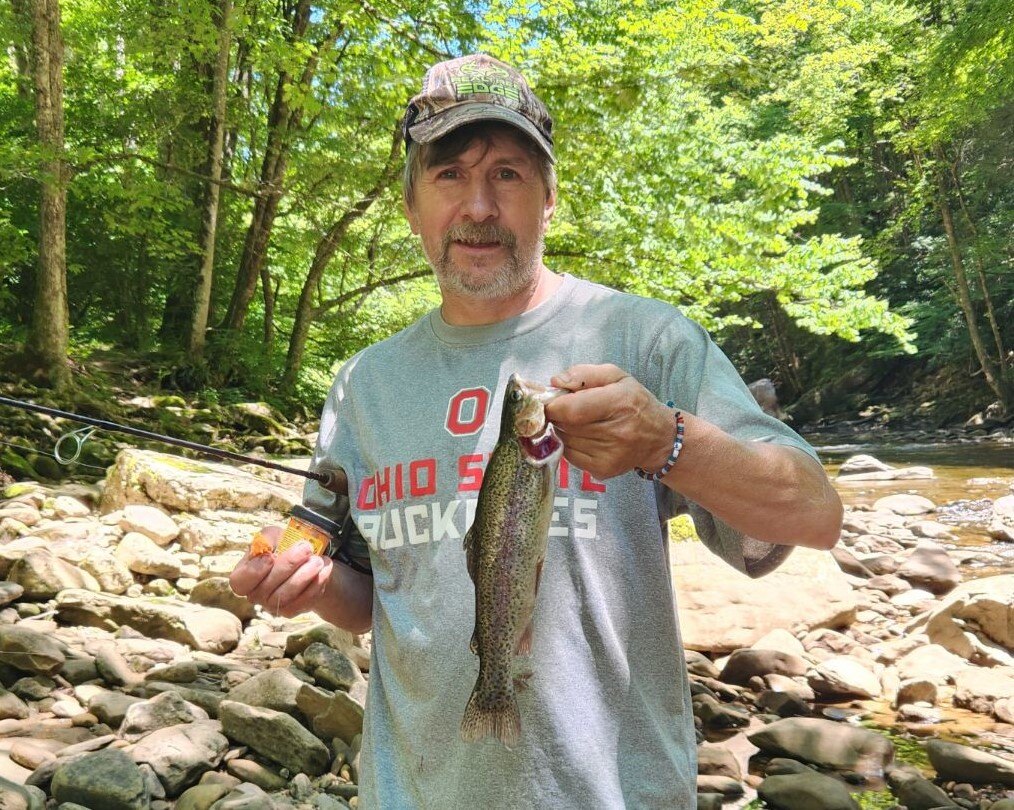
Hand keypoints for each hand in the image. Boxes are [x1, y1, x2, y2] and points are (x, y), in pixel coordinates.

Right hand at [229, 525, 334, 617]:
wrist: (310, 561)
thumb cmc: (286, 547)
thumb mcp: (275, 536)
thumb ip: (266, 538)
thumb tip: (264, 545)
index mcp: (244, 575)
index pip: (239, 582)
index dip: (254, 571)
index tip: (271, 556)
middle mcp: (255, 593)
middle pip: (266, 588)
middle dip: (288, 566)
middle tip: (306, 548)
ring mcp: (272, 605)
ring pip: (285, 596)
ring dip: (304, 575)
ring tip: (318, 560)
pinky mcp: (291, 611)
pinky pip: (303, 601)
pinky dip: (316, 584)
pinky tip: (325, 569)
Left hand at [545, 364, 674, 479]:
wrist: (659, 438)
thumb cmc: (635, 402)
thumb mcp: (617, 377)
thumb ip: (584, 374)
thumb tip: (555, 382)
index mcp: (619, 403)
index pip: (572, 410)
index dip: (554, 405)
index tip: (552, 400)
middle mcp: (616, 432)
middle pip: (566, 425)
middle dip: (558, 415)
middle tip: (566, 408)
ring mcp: (609, 455)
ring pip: (565, 440)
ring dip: (564, 429)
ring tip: (581, 422)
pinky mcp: (603, 469)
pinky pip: (570, 455)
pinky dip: (570, 444)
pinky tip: (585, 436)